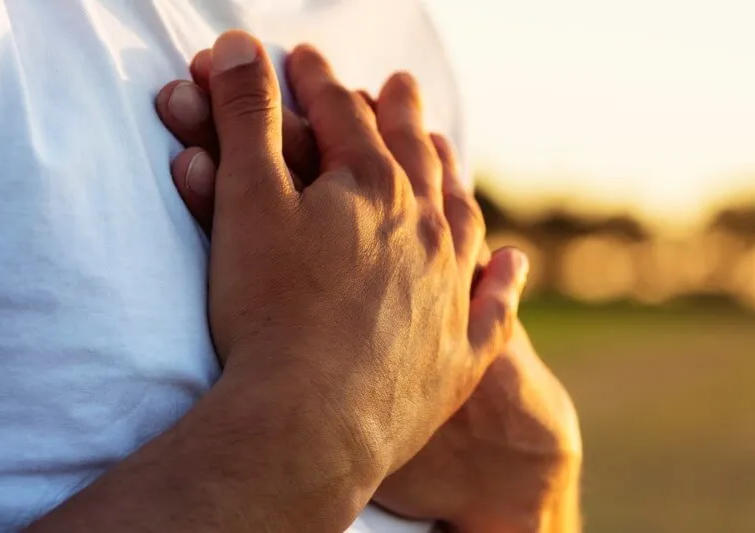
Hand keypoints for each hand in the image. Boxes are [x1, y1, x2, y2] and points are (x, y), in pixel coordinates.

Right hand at [180, 31, 523, 528]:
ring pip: (461, 218)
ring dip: (453, 180)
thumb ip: (248, 117)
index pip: (343, 115)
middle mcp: (426, 231)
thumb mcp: (248, 199)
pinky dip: (503, 282)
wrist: (311, 424)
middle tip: (399, 86)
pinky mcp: (458, 358)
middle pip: (415, 155)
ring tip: (448, 158)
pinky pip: (494, 309)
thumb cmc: (270, 312)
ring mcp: (449, 294)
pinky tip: (512, 262)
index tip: (304, 58)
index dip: (317, 82)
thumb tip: (242, 46)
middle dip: (399, 114)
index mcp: (374, 188)